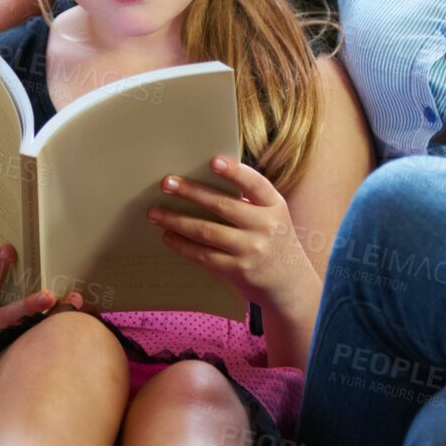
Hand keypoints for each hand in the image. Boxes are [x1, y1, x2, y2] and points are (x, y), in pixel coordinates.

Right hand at [0, 243, 80, 367]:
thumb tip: (11, 253)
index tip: (9, 249)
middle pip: (10, 315)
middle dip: (29, 306)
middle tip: (48, 296)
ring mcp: (2, 340)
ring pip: (31, 329)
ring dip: (55, 315)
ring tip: (75, 299)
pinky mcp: (16, 348)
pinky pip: (39, 335)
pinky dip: (58, 323)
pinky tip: (77, 308)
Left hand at [148, 156, 314, 309]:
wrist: (290, 284)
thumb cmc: (273, 240)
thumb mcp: (272, 216)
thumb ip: (249, 201)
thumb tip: (201, 183)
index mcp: (275, 206)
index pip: (255, 184)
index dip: (234, 171)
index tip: (213, 161)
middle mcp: (265, 227)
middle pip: (222, 205)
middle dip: (190, 192)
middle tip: (166, 183)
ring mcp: (251, 250)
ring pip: (206, 231)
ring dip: (176, 220)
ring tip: (155, 213)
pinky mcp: (237, 271)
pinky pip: (203, 255)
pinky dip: (182, 245)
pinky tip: (168, 236)